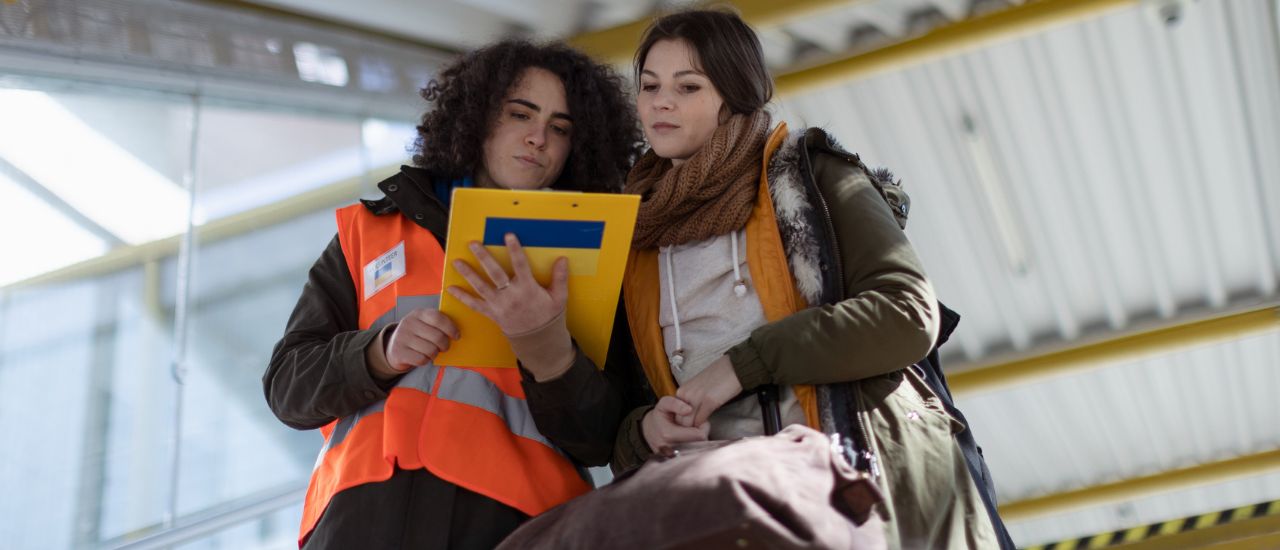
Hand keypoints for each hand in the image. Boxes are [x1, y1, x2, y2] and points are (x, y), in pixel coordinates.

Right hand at [385, 308, 459, 371]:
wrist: (394, 346)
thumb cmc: (417, 334)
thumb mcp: (425, 323)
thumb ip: (439, 324)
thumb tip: (458, 333)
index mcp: (418, 313)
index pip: (438, 318)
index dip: (451, 328)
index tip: (456, 336)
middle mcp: (409, 323)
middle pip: (437, 337)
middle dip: (445, 345)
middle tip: (444, 347)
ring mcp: (402, 337)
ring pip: (430, 350)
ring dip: (435, 354)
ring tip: (432, 352)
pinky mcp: (398, 352)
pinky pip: (421, 359)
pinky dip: (425, 360)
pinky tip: (423, 356)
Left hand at [446, 233, 568, 335]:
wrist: (538, 340)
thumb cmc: (548, 316)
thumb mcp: (559, 297)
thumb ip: (560, 277)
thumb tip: (563, 259)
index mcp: (528, 289)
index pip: (520, 265)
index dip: (514, 250)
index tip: (508, 235)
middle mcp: (511, 296)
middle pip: (495, 274)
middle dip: (483, 258)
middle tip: (473, 244)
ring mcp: (499, 305)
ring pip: (481, 287)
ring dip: (468, 274)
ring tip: (457, 262)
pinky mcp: (492, 314)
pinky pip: (474, 305)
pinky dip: (462, 297)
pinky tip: (451, 288)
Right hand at [641, 396, 710, 454]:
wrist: (648, 431)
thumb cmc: (659, 417)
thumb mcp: (663, 404)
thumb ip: (675, 403)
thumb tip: (689, 409)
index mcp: (668, 434)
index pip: (700, 435)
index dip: (703, 427)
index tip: (700, 422)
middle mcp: (671, 449)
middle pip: (700, 444)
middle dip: (701, 434)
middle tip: (695, 427)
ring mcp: (673, 458)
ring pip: (697, 451)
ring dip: (697, 441)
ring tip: (691, 433)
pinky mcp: (675, 462)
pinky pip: (692, 455)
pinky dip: (693, 447)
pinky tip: (688, 441)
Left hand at [673, 355, 742, 427]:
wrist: (734, 368)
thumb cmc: (719, 378)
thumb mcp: (699, 389)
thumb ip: (692, 401)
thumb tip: (691, 416)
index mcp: (682, 391)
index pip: (675, 415)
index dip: (682, 425)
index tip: (690, 430)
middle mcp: (686, 394)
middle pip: (680, 421)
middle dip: (687, 430)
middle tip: (696, 435)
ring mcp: (696, 398)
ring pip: (688, 423)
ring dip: (695, 431)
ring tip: (702, 433)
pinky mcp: (709, 401)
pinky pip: (701, 420)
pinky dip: (704, 427)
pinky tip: (708, 426)